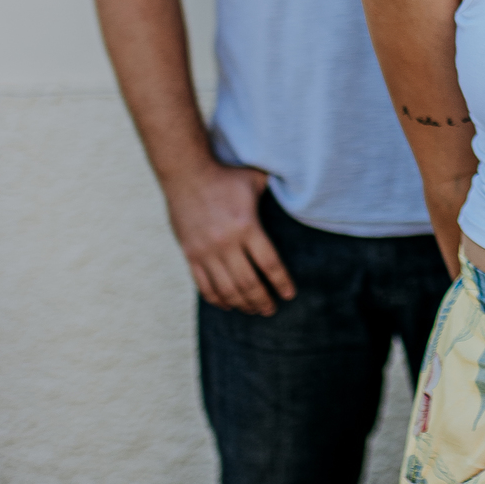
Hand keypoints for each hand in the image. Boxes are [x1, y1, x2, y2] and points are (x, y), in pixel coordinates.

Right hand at [166, 163, 295, 314]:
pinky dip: (217, 299)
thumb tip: (299, 194)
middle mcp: (226, 243)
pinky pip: (204, 285)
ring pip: (226, 289)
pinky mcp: (190, 254)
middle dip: (262, 301)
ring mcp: (206, 251)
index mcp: (247, 226)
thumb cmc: (225, 175)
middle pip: (249, 283)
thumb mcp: (254, 180)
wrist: (185, 172)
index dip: (281, 283)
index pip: (269, 263)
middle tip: (271, 310)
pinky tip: (227, 305)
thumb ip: (274, 193)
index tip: (290, 295)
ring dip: (242, 304)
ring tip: (252, 310)